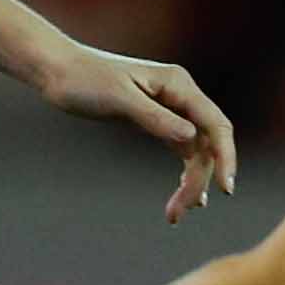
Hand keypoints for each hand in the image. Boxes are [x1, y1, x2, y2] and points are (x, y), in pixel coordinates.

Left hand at [35, 39, 237, 221]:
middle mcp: (180, 96)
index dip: (225, 156)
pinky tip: (180, 194)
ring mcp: (170, 109)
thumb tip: (191, 137)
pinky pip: (180, 150)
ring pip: (194, 151)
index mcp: (179, 84)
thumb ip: (155, 118)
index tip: (225, 188)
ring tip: (175, 213)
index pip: (215, 124)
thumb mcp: (120, 99)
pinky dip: (182, 172)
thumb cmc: (85, 79)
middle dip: (199, 179)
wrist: (58, 72)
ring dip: (191, 181)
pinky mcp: (155, 121)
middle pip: (206, 144)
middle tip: (180, 212)